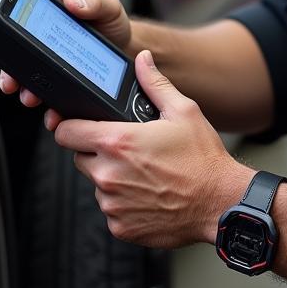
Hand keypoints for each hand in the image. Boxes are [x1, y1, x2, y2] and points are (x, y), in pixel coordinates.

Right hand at [0, 0, 132, 109]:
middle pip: (18, 1)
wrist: (119, 51)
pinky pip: (26, 65)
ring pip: (15, 40)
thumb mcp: (113, 8)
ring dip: (12, 63)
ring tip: (17, 79)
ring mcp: (41, 25)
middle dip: (8, 21)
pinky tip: (31, 92)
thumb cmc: (113, 22)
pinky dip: (25, 82)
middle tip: (7, 34)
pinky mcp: (41, 50)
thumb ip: (98, 2)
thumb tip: (73, 0)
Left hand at [52, 51, 252, 247]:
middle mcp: (108, 174)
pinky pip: (111, 209)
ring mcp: (112, 204)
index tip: (81, 127)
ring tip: (146, 173)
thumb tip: (143, 60)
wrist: (220, 204)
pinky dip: (125, 202)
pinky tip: (150, 194)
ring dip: (113, 178)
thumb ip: (155, 83)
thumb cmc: (203, 160)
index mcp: (118, 142)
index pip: (65, 132)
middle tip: (130, 150)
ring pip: (97, 184)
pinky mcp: (120, 227)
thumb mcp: (183, 111)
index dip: (71, 126)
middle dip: (98, 152)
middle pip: (80, 158)